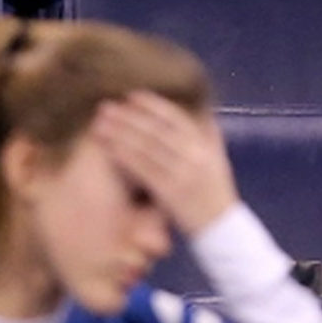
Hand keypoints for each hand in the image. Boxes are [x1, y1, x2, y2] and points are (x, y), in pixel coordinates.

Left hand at [91, 92, 238, 237]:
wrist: (221, 227)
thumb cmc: (215, 191)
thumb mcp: (218, 157)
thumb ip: (209, 133)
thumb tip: (201, 108)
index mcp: (205, 144)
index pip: (176, 117)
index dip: (153, 105)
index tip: (131, 95)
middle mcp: (195, 155)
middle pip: (156, 130)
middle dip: (129, 117)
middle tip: (105, 107)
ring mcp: (183, 173)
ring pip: (147, 148)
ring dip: (121, 133)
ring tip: (99, 124)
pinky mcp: (171, 192)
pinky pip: (144, 170)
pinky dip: (125, 156)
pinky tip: (109, 148)